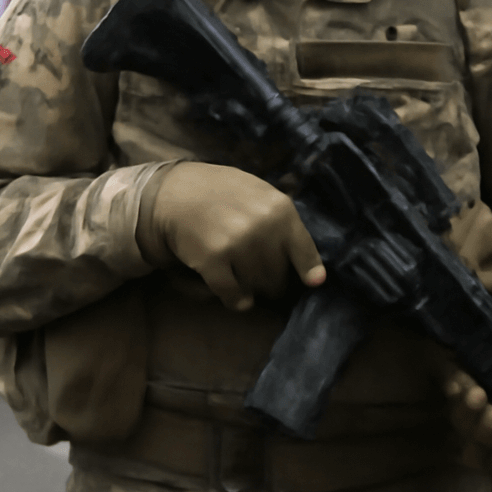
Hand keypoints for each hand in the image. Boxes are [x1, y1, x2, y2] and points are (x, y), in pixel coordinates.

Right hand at [137, 162, 325, 311]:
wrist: (176, 193)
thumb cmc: (224, 193)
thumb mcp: (261, 195)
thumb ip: (285, 224)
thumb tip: (315, 274)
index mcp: (279, 208)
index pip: (304, 251)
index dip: (308, 271)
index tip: (313, 283)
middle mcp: (261, 226)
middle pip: (279, 275)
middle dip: (272, 280)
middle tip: (261, 275)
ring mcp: (237, 244)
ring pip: (258, 287)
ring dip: (252, 288)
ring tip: (242, 275)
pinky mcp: (212, 261)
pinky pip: (233, 295)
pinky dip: (235, 299)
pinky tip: (232, 291)